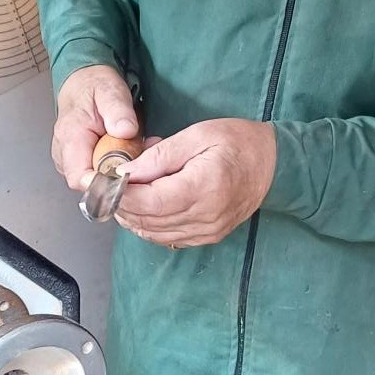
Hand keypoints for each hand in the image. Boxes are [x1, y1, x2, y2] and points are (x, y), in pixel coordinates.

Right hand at [53, 64, 138, 190]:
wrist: (83, 84)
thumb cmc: (94, 87)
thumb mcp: (111, 90)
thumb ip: (118, 110)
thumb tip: (125, 130)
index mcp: (70, 138)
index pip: (80, 178)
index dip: (105, 184)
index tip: (129, 174)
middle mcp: (65, 154)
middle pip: (93, 183)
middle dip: (120, 174)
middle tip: (140, 150)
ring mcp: (71, 161)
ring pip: (99, 181)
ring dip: (120, 169)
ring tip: (134, 146)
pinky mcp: (79, 163)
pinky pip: (100, 174)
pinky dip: (117, 166)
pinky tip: (126, 150)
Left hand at [115, 118, 276, 248]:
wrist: (272, 165)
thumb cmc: (236, 142)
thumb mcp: (197, 135)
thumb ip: (159, 156)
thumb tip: (124, 172)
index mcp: (202, 187)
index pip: (149, 201)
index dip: (120, 195)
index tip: (102, 182)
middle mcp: (204, 216)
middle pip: (148, 220)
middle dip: (121, 205)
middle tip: (107, 186)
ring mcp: (207, 231)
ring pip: (154, 233)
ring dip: (132, 217)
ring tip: (122, 194)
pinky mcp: (208, 236)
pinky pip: (168, 238)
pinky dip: (149, 226)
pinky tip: (143, 208)